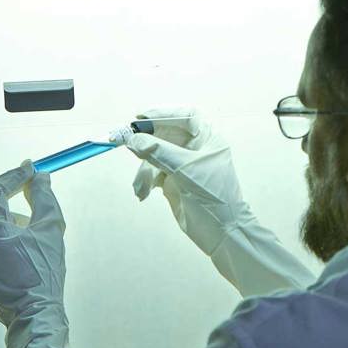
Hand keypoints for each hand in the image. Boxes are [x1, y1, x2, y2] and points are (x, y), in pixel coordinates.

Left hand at [0, 160, 78, 347]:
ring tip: (29, 223)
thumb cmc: (44, 273)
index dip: (14, 176)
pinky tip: (21, 248)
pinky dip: (1, 240)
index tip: (31, 168)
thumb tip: (40, 178)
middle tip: (27, 184)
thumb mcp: (50, 229)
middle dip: (7, 193)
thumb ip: (44, 197)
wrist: (34, 317)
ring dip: (5, 218)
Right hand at [126, 109, 315, 295]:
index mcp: (208, 138)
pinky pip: (153, 172)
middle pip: (164, 134)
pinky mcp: (173, 180)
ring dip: (144, 170)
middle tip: (126, 143)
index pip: (185, 115)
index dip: (163, 113)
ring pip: (155, 155)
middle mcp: (196, 148)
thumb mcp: (186, 170)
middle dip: (146, 142)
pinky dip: (146, 181)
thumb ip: (159, 151)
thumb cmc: (214, 198)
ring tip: (141, 186)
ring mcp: (183, 165)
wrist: (222, 233)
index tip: (141, 117)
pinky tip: (143, 193)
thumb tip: (134, 139)